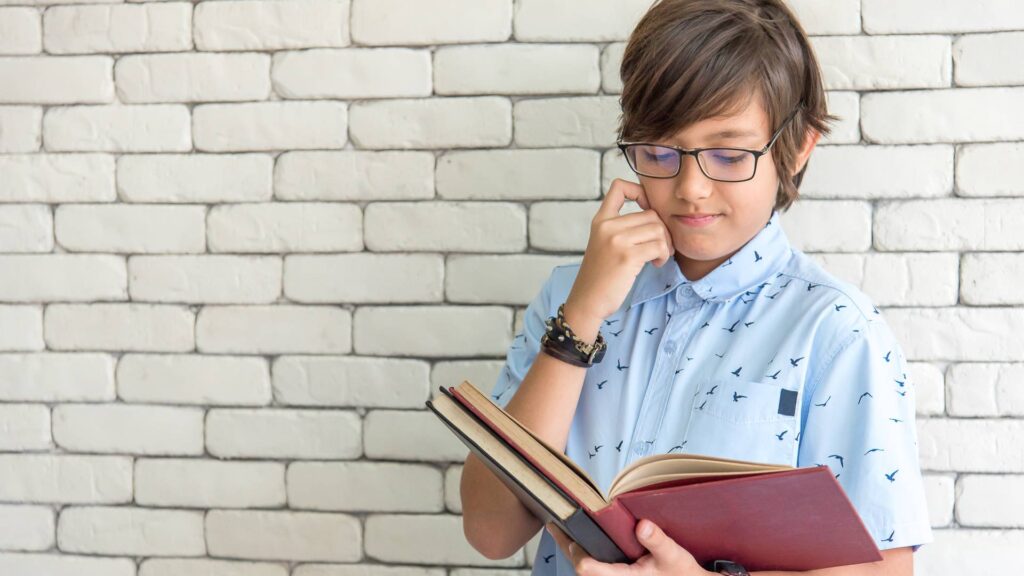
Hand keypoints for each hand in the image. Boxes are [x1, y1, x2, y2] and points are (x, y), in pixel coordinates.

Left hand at [545, 518, 713, 575]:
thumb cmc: (680, 573)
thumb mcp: (673, 556)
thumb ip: (658, 541)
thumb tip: (642, 526)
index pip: (590, 570)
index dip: (578, 555)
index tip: (568, 536)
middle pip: (582, 569)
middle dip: (568, 547)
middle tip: (554, 526)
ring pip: (586, 569)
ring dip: (572, 551)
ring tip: (558, 529)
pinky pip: (594, 568)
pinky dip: (583, 554)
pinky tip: (577, 540)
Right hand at [564, 178, 675, 322]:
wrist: (587, 301)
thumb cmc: (600, 276)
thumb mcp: (603, 244)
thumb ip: (621, 228)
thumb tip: (656, 218)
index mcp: (601, 220)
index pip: (619, 186)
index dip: (640, 191)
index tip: (648, 209)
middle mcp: (607, 226)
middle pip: (650, 213)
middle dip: (662, 230)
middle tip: (661, 247)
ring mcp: (616, 240)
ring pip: (658, 228)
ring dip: (665, 244)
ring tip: (658, 257)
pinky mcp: (627, 256)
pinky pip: (658, 246)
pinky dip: (663, 255)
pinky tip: (656, 264)